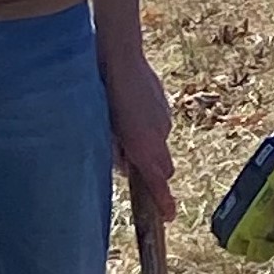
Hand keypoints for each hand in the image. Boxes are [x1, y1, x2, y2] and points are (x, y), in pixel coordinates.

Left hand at [102, 47, 177, 219]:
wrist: (119, 57)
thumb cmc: (103, 94)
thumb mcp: (103, 128)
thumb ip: (116, 151)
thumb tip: (123, 163)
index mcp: (142, 146)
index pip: (158, 182)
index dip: (164, 202)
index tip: (170, 217)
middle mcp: (158, 137)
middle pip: (164, 167)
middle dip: (153, 172)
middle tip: (131, 164)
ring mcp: (164, 120)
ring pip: (159, 144)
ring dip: (148, 145)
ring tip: (123, 128)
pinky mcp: (165, 106)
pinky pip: (160, 125)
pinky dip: (149, 126)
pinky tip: (130, 110)